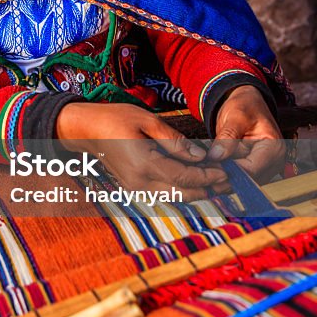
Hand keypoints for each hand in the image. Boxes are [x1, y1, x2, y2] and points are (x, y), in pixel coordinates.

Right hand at [56, 102, 228, 200]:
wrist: (85, 131)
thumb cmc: (115, 119)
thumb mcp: (146, 121)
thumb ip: (174, 140)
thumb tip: (200, 156)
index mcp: (145, 165)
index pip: (185, 177)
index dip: (208, 176)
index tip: (227, 172)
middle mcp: (140, 183)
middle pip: (183, 194)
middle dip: (208, 189)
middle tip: (230, 183)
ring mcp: (136, 189)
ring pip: (175, 198)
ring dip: (197, 192)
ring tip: (219, 184)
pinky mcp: (134, 189)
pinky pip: (164, 194)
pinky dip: (182, 190)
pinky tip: (196, 182)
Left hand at [208, 85, 283, 182]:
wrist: (247, 104)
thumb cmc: (246, 105)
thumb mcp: (236, 116)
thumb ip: (228, 136)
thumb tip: (216, 156)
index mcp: (274, 148)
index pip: (252, 169)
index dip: (229, 171)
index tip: (208, 167)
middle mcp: (272, 162)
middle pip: (246, 179)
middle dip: (222, 175)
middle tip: (200, 170)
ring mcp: (262, 168)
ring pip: (239, 180)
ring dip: (220, 176)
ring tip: (201, 167)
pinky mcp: (251, 170)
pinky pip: (236, 176)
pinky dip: (221, 172)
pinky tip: (207, 166)